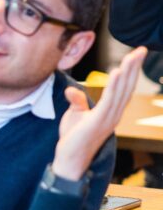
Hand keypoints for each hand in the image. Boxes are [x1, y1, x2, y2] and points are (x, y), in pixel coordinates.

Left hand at [51, 46, 145, 180]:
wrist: (69, 160)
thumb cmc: (74, 139)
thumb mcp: (75, 115)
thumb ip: (78, 102)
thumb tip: (72, 89)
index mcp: (111, 112)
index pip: (124, 88)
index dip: (130, 72)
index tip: (136, 55)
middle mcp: (114, 115)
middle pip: (127, 87)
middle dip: (134, 68)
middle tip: (141, 50)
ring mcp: (108, 119)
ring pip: (121, 92)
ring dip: (127, 73)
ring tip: (131, 56)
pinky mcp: (99, 122)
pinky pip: (108, 101)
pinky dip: (114, 86)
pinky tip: (117, 72)